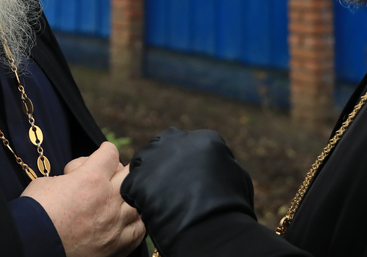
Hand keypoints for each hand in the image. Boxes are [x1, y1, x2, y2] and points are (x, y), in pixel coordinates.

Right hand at [22, 141, 145, 256]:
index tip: (104, 151)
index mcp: (91, 178)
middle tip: (112, 173)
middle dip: (121, 170)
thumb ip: (68, 177)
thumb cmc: (34, 213)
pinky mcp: (115, 245)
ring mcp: (114, 224)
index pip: (110, 153)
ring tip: (121, 197)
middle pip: (129, 174)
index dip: (106, 150)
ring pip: (137, 202)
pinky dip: (136, 222)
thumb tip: (74, 180)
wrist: (32, 246)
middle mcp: (108, 199)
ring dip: (130, 196)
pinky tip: (129, 220)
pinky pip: (138, 231)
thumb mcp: (47, 183)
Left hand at [120, 128, 255, 253]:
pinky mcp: (138, 178)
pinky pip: (131, 185)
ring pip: (143, 163)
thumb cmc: (231, 206)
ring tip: (156, 198)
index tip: (182, 176)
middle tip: (167, 186)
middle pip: (161, 146)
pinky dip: (137, 196)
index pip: (184, 143)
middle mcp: (176, 140)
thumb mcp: (236, 175)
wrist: (213, 228)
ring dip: (147, 177)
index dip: (181, 161)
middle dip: (162, 163)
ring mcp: (154, 158)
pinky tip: (149, 208)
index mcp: (202, 138)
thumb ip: (221, 162)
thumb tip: (217, 162)